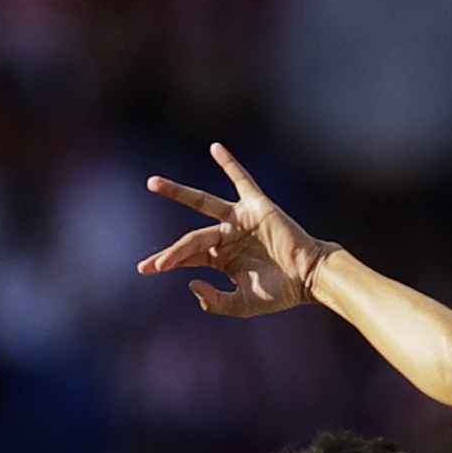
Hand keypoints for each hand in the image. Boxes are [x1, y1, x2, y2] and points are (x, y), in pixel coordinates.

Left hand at [139, 142, 336, 316]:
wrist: (308, 278)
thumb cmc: (278, 292)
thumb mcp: (240, 304)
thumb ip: (214, 300)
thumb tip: (190, 281)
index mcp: (221, 258)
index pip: (187, 257)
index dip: (166, 261)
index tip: (144, 269)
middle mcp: (226, 236)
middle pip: (190, 239)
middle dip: (170, 252)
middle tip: (149, 264)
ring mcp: (239, 220)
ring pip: (202, 203)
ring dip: (177, 192)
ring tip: (151, 183)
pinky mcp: (256, 207)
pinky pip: (241, 180)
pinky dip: (230, 164)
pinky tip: (215, 148)